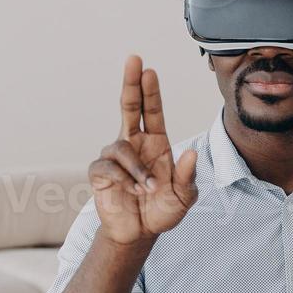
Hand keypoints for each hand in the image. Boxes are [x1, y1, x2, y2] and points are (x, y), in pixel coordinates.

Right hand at [89, 55, 198, 245]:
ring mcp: (116, 157)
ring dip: (137, 169)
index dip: (149, 90)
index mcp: (156, 143)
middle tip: (134, 59)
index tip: (148, 69)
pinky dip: (124, 180)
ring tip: (148, 189)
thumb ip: (187, 177)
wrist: (139, 233)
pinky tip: (133, 193)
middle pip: (129, 106)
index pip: (151, 110)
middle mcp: (135, 144)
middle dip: (131, 83)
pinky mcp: (100, 173)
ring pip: (120, 148)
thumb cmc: (162, 210)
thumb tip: (191, 153)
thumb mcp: (184, 197)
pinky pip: (108, 167)